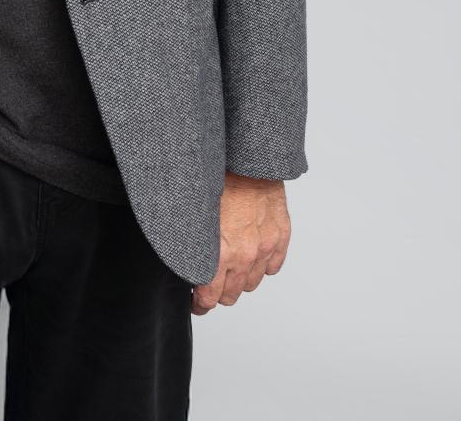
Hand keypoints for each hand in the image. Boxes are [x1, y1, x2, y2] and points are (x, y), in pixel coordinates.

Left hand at [191, 172, 291, 314]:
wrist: (248, 157)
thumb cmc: (218, 177)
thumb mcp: (192, 212)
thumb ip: (189, 243)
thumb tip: (180, 261)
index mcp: (221, 251)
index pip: (208, 297)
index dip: (199, 303)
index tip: (195, 302)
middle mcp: (245, 254)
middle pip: (231, 295)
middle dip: (217, 293)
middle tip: (208, 285)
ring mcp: (265, 246)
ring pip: (251, 284)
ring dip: (239, 280)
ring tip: (229, 268)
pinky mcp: (281, 236)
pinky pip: (272, 267)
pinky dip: (261, 265)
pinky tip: (250, 256)